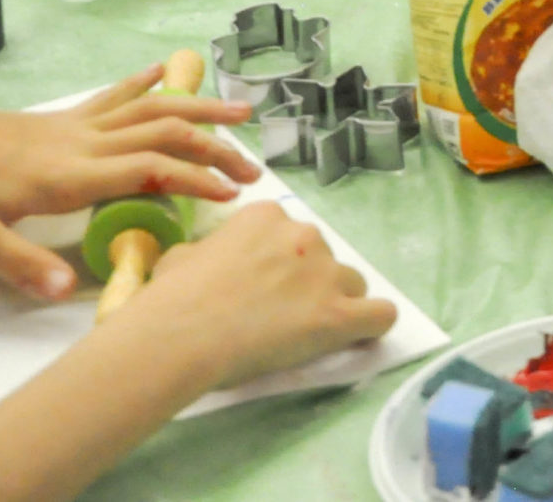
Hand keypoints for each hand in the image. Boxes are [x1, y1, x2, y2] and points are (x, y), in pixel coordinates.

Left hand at [0, 67, 259, 300]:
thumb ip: (18, 263)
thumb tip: (65, 291)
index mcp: (69, 174)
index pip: (151, 169)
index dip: (197, 180)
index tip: (234, 197)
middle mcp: (81, 142)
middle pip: (165, 134)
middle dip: (215, 150)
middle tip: (254, 171)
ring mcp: (72, 126)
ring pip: (150, 109)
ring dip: (198, 110)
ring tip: (241, 113)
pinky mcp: (59, 120)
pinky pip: (114, 97)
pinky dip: (146, 84)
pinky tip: (166, 72)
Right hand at [127, 204, 395, 390]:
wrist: (179, 334)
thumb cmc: (171, 299)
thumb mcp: (182, 257)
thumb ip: (209, 252)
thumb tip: (208, 261)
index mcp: (268, 216)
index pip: (293, 236)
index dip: (282, 266)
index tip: (263, 289)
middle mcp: (305, 235)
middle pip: (326, 258)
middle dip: (310, 283)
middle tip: (279, 316)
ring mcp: (325, 274)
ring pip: (353, 284)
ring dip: (336, 303)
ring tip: (307, 333)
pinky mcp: (339, 314)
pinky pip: (381, 314)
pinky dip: (372, 325)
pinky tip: (358, 336)